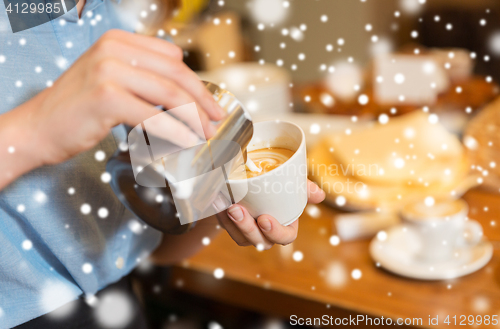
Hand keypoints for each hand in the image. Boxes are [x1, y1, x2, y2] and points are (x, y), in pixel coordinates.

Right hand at [1, 29, 222, 186]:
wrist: (38, 128)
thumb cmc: (78, 109)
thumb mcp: (110, 79)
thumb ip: (143, 77)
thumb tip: (185, 94)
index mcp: (118, 41)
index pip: (172, 57)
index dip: (196, 82)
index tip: (209, 103)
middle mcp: (114, 50)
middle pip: (175, 73)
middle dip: (202, 99)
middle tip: (216, 119)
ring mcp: (108, 71)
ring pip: (169, 94)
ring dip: (193, 117)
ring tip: (205, 134)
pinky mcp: (106, 98)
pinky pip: (153, 116)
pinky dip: (175, 131)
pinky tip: (186, 142)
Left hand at [216, 180, 324, 249]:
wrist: (253, 182)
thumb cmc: (277, 187)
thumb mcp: (292, 184)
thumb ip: (305, 188)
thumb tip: (320, 195)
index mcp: (286, 225)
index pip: (285, 237)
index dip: (275, 232)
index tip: (264, 218)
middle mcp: (267, 233)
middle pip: (260, 240)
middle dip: (247, 228)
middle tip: (237, 210)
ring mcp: (249, 233)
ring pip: (241, 237)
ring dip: (233, 224)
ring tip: (227, 206)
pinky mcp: (233, 229)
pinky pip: (227, 228)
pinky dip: (221, 217)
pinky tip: (217, 203)